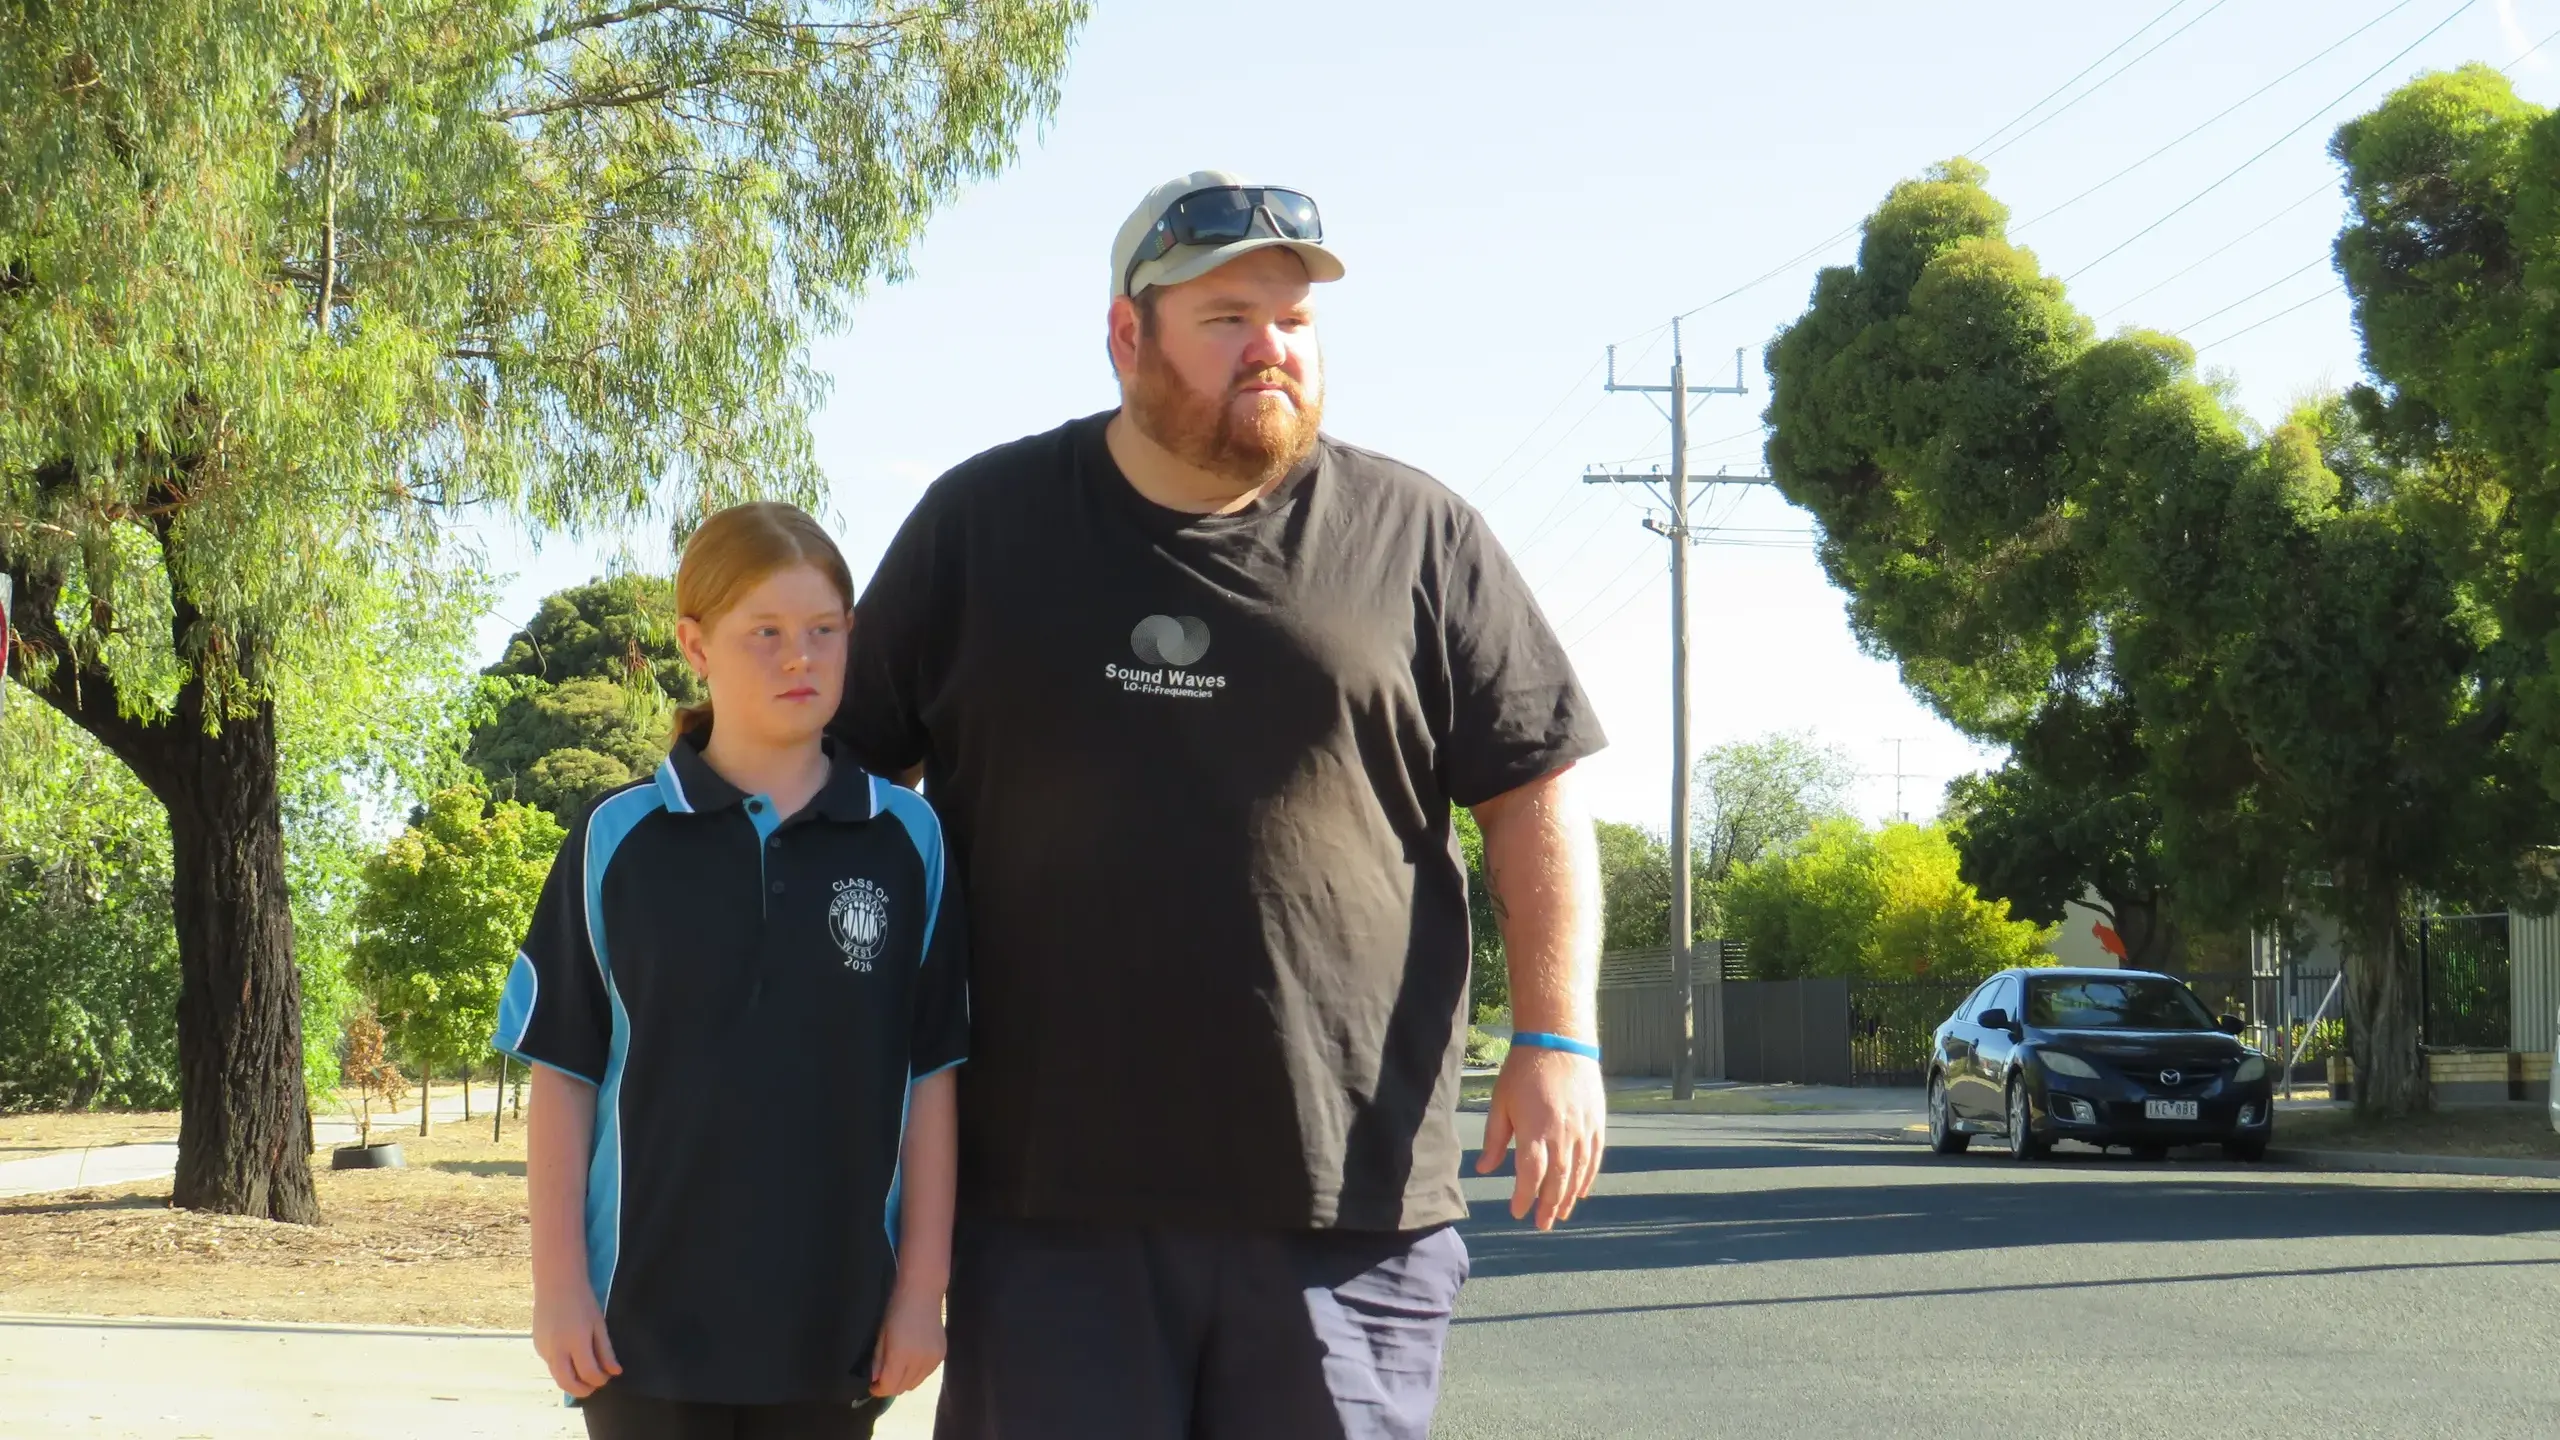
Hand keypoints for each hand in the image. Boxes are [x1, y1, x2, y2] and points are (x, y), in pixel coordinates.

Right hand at [532, 1277, 619, 1396]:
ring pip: (556, 1375)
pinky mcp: (537, 1345)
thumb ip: (606, 1351)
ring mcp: (544, 1347)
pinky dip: (562, 1367)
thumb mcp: (599, 1324)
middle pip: (567, 1383)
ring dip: (571, 1380)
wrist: (556, 1283)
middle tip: (594, 1386)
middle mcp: (557, 1348)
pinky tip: (571, 1357)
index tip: (608, 1376)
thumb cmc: (582, 1301)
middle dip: (582, 1390)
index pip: (588, 1373)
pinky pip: (550, 1363)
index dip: (600, 1379)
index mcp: (576, 1341)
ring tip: (585, 1373)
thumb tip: (614, 1372)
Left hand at [869, 1280, 946, 1396]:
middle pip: (902, 1388)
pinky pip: (926, 1374)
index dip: (878, 1389)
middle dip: (890, 1386)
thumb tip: (875, 1380)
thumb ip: (878, 1361)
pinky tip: (912, 1359)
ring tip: (898, 1368)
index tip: (872, 1385)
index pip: (889, 1387)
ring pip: (915, 1384)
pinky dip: (917, 1372)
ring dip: (904, 1380)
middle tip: (883, 1376)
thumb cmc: (896, 1310)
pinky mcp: (941, 1355)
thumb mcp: (881, 1335)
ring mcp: (933, 1359)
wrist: (922, 1292)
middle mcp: (919, 1361)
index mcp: (901, 1355)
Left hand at [1474, 1041, 1605, 1229]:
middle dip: (1548, 1206)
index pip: (1530, 1176)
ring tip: (1559, 1214)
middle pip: (1557, 1182)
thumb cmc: (1524, 1071)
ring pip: (1578, 1174)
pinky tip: (1581, 1192)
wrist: (1560, 1042)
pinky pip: (1594, 1158)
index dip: (1524, 1198)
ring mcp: (1583, 1131)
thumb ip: (1495, 1140)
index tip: (1517, 1212)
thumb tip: (1484, 1169)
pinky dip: (1588, 1178)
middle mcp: (1562, 1136)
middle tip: (1541, 1224)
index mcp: (1535, 1132)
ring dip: (1568, 1198)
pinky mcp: (1597, 1123)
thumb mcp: (1501, 1103)